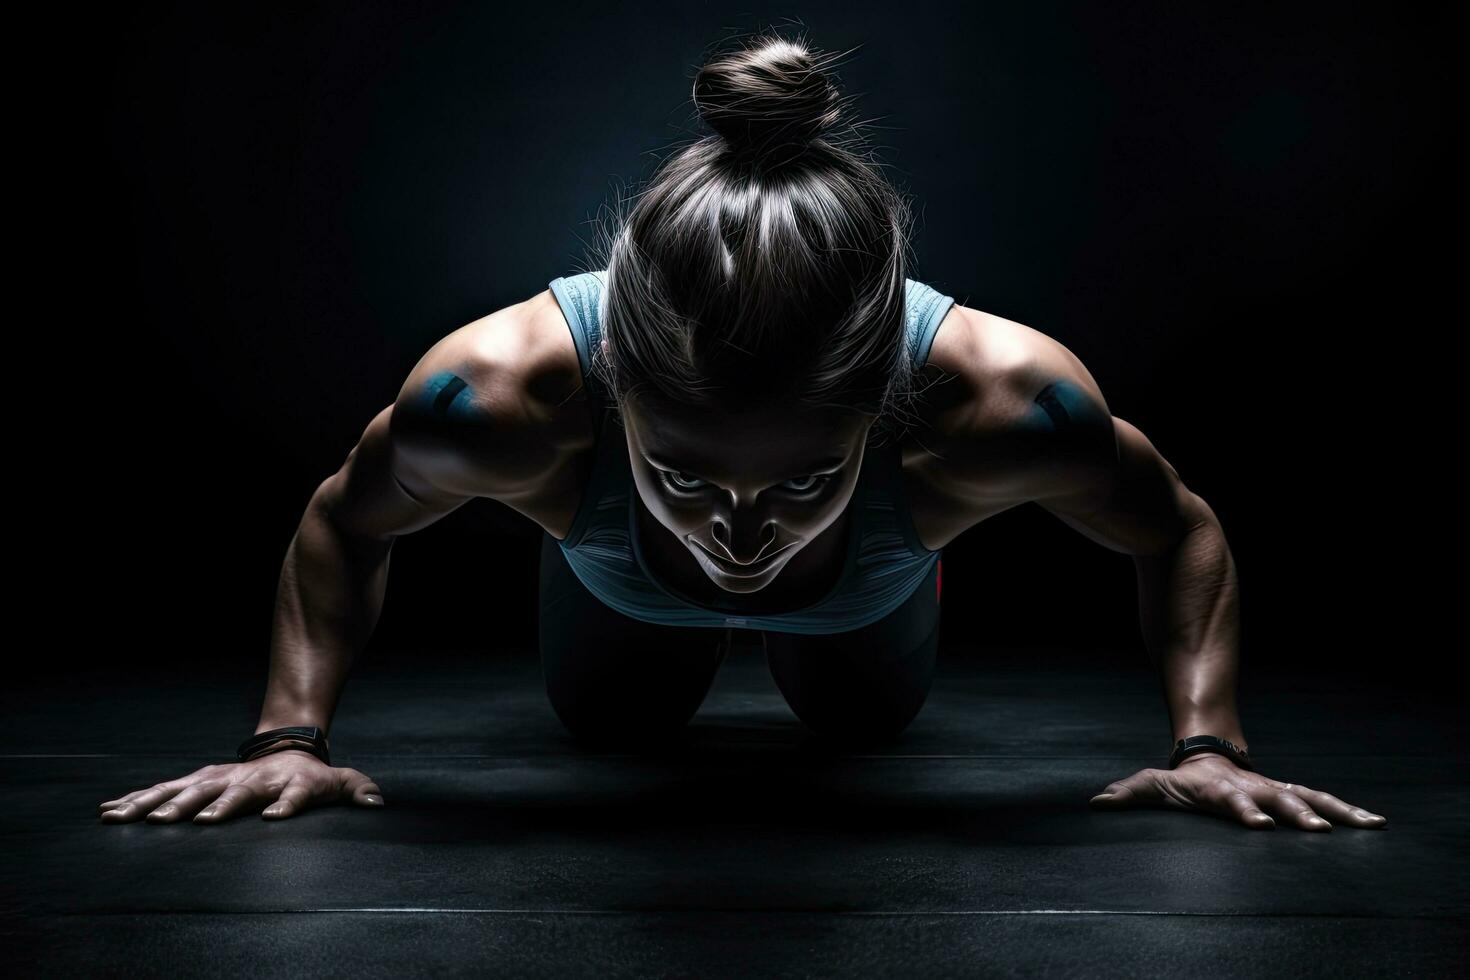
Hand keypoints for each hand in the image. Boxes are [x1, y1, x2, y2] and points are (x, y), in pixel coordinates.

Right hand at [98, 750, 385, 823]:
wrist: (286, 747)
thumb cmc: (312, 776)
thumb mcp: (339, 782)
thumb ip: (357, 790)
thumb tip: (377, 802)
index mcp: (287, 783)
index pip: (290, 795)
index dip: (286, 805)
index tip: (275, 817)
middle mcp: (249, 780)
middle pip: (229, 793)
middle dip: (208, 806)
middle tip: (185, 822)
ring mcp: (220, 778)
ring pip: (186, 790)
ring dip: (159, 804)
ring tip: (129, 817)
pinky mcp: (198, 781)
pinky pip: (162, 790)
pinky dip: (136, 799)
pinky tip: (109, 811)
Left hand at [1088, 752, 1387, 830]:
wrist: (1207, 756)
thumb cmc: (1179, 781)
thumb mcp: (1150, 785)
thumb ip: (1127, 794)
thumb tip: (1097, 803)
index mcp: (1219, 790)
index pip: (1231, 801)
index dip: (1244, 812)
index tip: (1260, 825)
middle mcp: (1252, 788)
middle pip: (1277, 800)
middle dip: (1297, 815)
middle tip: (1319, 831)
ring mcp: (1274, 789)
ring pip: (1309, 797)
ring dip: (1337, 811)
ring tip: (1370, 823)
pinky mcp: (1290, 794)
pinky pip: (1322, 801)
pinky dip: (1348, 810)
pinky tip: (1375, 823)